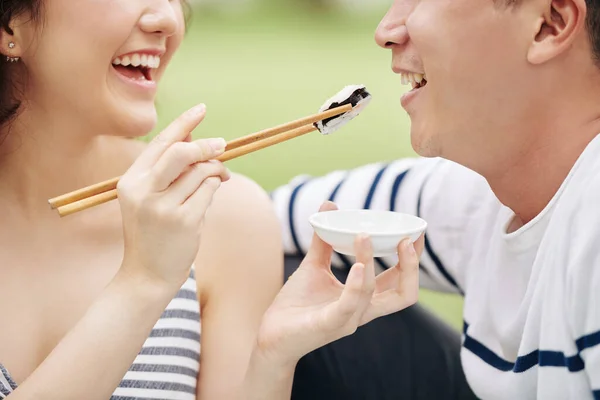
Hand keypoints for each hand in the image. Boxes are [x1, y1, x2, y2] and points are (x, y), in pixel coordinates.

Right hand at [117, 104, 230, 288]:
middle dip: (206, 145)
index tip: (202, 109)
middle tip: (223, 145)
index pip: (160, 143)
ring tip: (218, 179)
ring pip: (201, 172)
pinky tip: (208, 199)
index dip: (183, 123)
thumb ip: (167, 170)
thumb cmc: (152, 232)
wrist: (146, 275)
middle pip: (182, 153)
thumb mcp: (148, 199)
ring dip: (216, 171)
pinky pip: (209, 191)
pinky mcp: (184, 222)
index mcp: (131, 181)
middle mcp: (144, 191)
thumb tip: (195, 138)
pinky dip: (214, 189)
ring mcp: (163, 207)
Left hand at [255, 202, 422, 364]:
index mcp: (363, 298)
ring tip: (364, 236)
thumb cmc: (296, 304)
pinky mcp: (330, 324)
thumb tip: (329, 206)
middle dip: (411, 267)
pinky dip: (356, 284)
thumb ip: (324, 240)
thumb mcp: (314, 266)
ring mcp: (348, 320)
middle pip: (403, 294)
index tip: (415, 233)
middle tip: (406, 238)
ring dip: (370, 262)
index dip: (411, 259)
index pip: (399, 281)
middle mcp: (362, 311)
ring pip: (373, 293)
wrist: (270, 334)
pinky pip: (349, 304)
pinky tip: (357, 265)